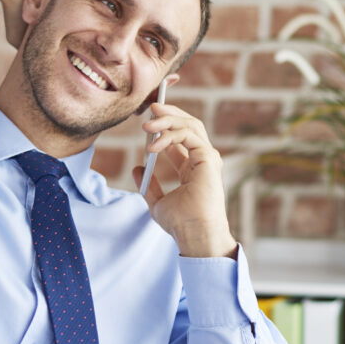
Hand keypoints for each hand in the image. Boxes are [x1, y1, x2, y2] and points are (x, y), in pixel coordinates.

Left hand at [131, 102, 237, 258]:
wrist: (194, 235)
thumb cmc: (181, 224)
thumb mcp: (157, 201)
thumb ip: (149, 184)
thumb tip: (137, 168)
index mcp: (193, 168)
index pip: (181, 138)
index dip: (165, 126)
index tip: (146, 122)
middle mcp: (203, 160)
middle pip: (189, 126)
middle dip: (169, 114)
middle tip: (150, 109)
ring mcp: (207, 158)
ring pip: (190, 125)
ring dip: (167, 120)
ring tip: (147, 124)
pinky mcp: (208, 158)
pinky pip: (189, 135)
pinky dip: (170, 134)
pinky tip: (154, 145)